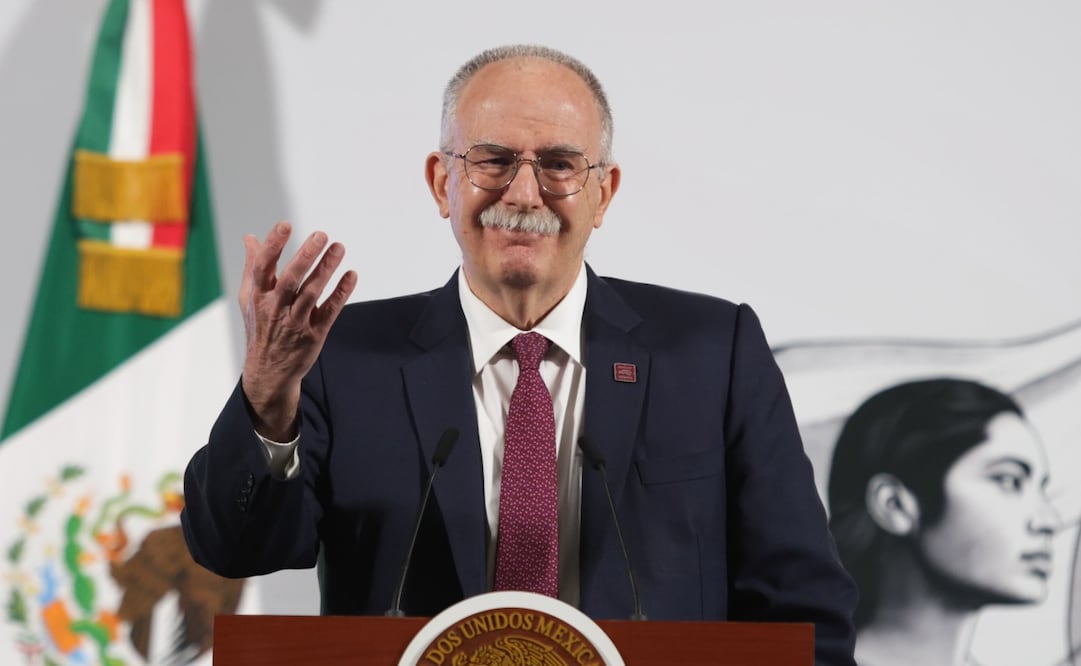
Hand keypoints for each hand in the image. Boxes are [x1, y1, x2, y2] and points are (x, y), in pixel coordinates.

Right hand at [238, 221, 356, 439]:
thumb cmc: (260, 328)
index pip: (263, 267)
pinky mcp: (314, 334)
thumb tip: (250, 237)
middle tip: (320, 235)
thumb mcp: (250, 299)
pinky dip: (341, 293)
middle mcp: (275, 309)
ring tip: (339, 248)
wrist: (268, 371)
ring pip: (312, 293)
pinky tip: (351, 275)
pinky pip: (329, 311)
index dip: (273, 245)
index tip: (285, 225)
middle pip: (291, 279)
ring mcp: (295, 323)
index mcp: (258, 297)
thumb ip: (252, 267)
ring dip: (326, 269)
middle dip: (305, 256)